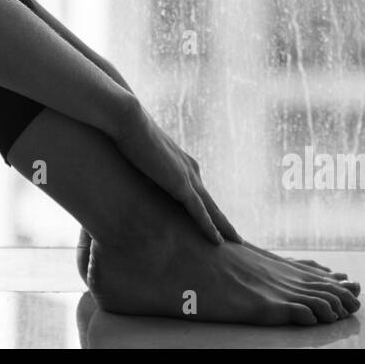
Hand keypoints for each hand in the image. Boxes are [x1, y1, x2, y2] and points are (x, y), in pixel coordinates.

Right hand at [110, 106, 241, 245]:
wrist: (129, 121)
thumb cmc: (127, 134)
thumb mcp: (138, 155)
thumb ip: (142, 167)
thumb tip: (132, 176)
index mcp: (181, 162)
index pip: (199, 191)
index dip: (208, 207)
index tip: (216, 221)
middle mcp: (190, 169)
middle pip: (211, 202)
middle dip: (223, 221)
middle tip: (237, 238)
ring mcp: (187, 176)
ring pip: (211, 209)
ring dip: (224, 227)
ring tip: (236, 242)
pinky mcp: (180, 183)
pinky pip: (199, 211)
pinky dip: (209, 227)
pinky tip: (218, 242)